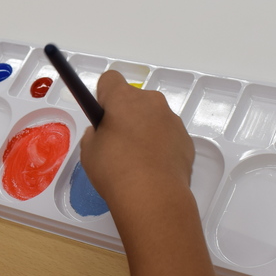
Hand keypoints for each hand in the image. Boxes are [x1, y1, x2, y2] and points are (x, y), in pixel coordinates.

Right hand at [78, 70, 194, 208]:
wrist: (154, 196)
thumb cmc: (115, 170)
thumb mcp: (89, 151)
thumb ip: (95, 134)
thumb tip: (103, 132)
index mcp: (123, 99)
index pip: (110, 79)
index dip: (104, 96)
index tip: (102, 116)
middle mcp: (151, 102)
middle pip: (134, 99)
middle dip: (126, 114)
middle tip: (117, 142)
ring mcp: (172, 120)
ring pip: (153, 117)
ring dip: (145, 130)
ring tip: (137, 161)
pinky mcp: (186, 139)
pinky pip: (168, 135)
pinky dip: (161, 146)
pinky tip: (153, 168)